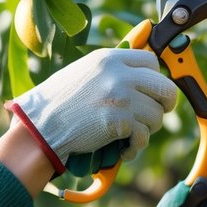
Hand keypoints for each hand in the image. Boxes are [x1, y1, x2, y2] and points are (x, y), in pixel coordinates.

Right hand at [5, 48, 177, 170]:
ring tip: (130, 134)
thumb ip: (113, 69)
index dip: (155, 78)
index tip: (150, 91)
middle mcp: (119, 74)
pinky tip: (124, 148)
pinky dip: (135, 146)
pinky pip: (143, 136)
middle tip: (154, 114)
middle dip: (164, 104)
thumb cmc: (60, 100)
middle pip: (165, 87)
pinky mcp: (120, 122)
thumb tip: (142, 74)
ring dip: (147, 129)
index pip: (151, 61)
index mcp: (110, 58)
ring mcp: (121, 97)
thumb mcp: (85, 71)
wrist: (41, 123)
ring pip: (157, 116)